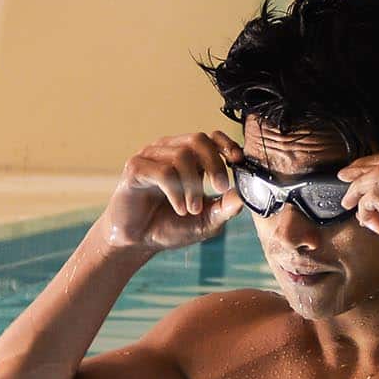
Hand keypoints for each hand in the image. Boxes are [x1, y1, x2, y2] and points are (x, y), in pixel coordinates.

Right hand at [97, 131, 244, 252]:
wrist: (138, 242)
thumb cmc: (171, 226)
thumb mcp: (206, 221)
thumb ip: (225, 208)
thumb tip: (243, 196)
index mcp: (190, 158)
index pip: (211, 137)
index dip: (226, 144)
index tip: (238, 161)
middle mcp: (170, 151)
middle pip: (198, 140)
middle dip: (215, 164)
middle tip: (220, 188)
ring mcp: (150, 157)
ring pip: (181, 155)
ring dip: (193, 185)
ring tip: (193, 208)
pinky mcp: (134, 168)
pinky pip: (162, 171)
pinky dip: (175, 191)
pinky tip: (179, 208)